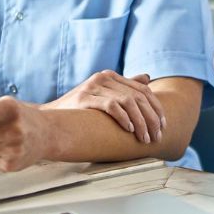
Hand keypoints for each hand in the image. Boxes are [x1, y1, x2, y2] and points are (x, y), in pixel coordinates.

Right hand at [45, 70, 163, 143]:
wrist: (51, 117)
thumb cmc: (80, 110)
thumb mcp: (104, 95)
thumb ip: (124, 86)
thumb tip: (147, 78)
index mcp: (111, 76)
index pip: (143, 90)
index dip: (156, 108)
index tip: (163, 125)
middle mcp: (104, 78)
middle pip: (138, 97)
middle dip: (151, 118)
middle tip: (157, 136)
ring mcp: (94, 86)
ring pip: (128, 102)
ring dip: (140, 122)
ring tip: (144, 137)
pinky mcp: (85, 97)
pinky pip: (111, 106)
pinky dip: (123, 117)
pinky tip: (130, 129)